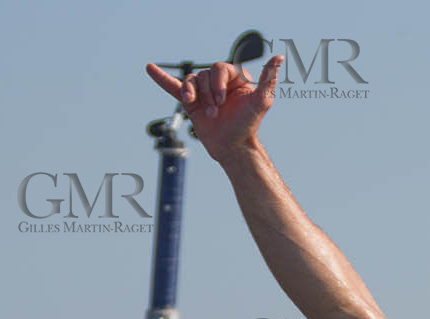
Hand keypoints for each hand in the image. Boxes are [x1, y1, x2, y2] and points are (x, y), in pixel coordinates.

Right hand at [145, 56, 282, 162]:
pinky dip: (161, 78)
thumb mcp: (261, 102)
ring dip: (195, 96)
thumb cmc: (248, 126)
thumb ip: (268, 79)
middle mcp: (219, 82)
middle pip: (205, 75)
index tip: (222, 101)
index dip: (218, 83)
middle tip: (216, 112)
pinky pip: (174, 86)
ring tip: (202, 112)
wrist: (232, 148)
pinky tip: (150, 68)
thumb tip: (279, 58)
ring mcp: (203, 91)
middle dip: (208, 93)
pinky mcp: (191, 101)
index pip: (221, 68)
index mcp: (235, 77)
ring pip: (191, 81)